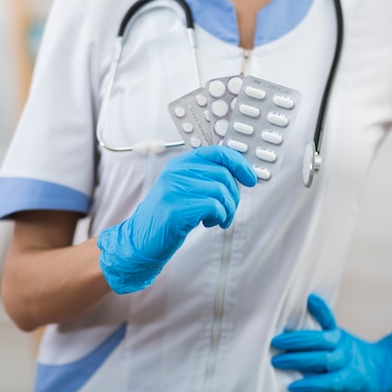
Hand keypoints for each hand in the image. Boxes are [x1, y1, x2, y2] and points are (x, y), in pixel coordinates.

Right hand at [97, 146, 256, 293]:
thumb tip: (240, 176)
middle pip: (224, 175)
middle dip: (234, 196)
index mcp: (180, 163)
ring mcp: (175, 188)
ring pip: (221, 192)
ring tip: (219, 219)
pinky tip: (210, 224)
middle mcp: (177, 172)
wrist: (141, 239)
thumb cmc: (167, 216)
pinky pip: (214, 207)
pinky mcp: (177, 207)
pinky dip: (220, 217)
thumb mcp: (183, 189)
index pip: (218, 152)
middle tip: (228, 211)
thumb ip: (205, 178)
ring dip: (228, 210)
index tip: (251, 179)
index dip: (239, 164)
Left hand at [271, 294, 391, 391]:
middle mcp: (342, 345)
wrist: (386, 370)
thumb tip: (288, 327)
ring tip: (277, 361)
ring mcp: (347, 363)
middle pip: (320, 339)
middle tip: (274, 341)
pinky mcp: (350, 381)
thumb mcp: (338, 338)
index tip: (310, 299)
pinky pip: (328, 382)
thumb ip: (318, 333)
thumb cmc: (351, 355)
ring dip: (298, 359)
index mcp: (337, 333)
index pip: (328, 318)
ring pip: (322, 359)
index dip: (320, 308)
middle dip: (295, 340)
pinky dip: (311, 384)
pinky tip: (295, 385)